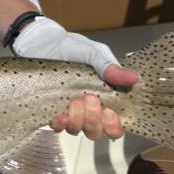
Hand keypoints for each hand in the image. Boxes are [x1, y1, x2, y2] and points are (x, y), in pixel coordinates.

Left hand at [12, 17, 138, 140]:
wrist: (40, 42)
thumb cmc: (69, 47)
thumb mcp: (92, 52)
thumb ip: (109, 66)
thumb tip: (133, 78)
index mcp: (103, 97)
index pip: (114, 124)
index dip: (114, 126)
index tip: (109, 113)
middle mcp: (87, 108)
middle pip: (96, 131)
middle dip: (94, 120)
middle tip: (89, 98)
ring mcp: (69, 111)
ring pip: (78, 130)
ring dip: (78, 120)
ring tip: (74, 100)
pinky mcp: (52, 110)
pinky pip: (57, 127)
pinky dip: (60, 124)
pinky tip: (59, 116)